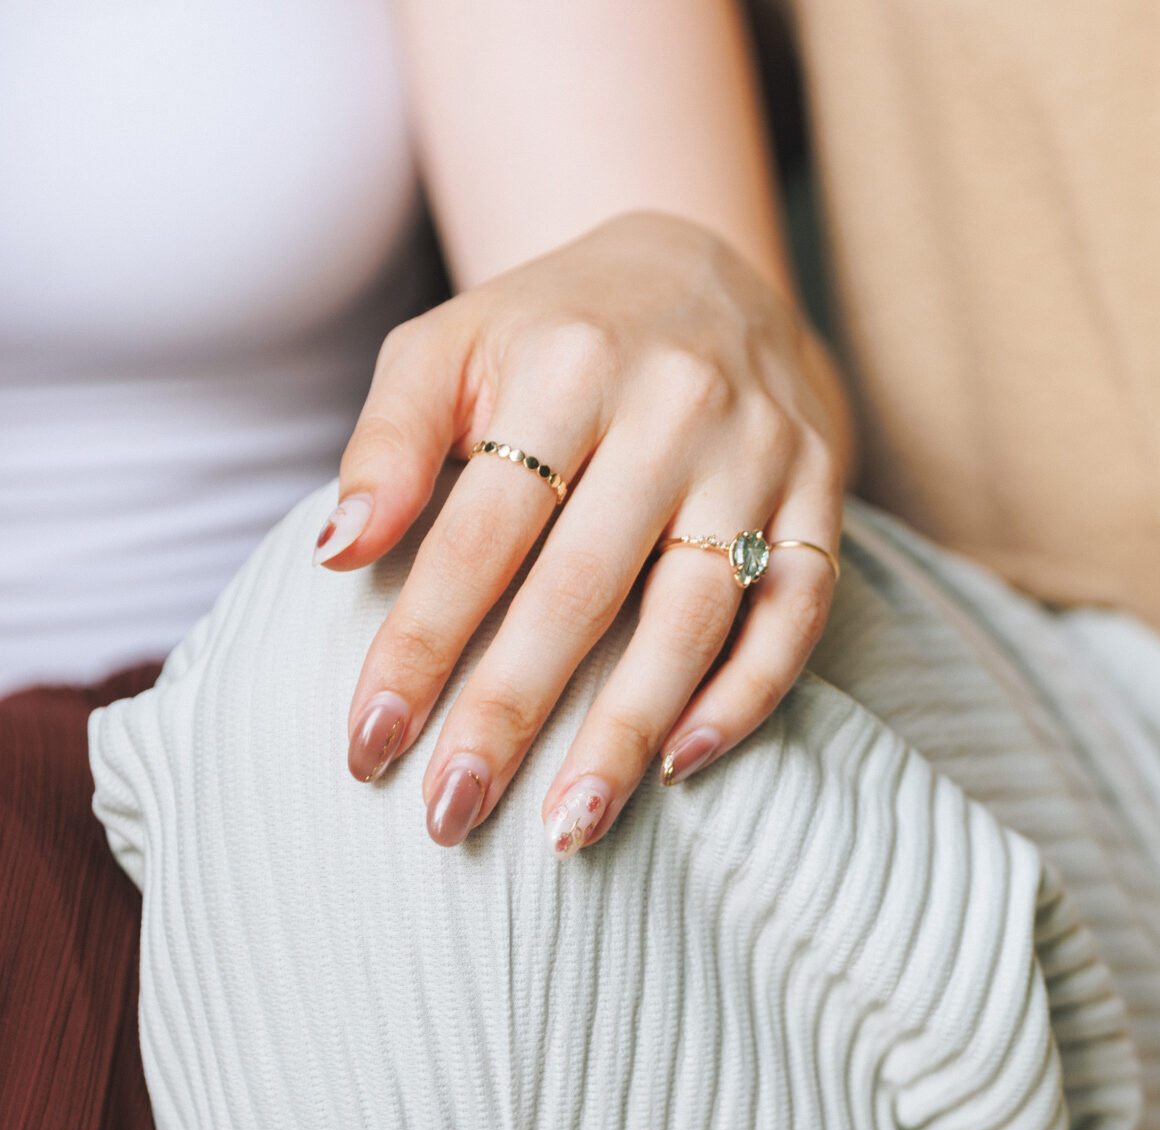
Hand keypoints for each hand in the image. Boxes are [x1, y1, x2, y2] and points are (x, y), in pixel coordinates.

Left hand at [317, 210, 849, 850]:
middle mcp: (673, 406)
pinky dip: (745, 695)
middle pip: (580, 587)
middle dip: (509, 710)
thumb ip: (388, 442)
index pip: (481, 530)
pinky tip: (681, 763)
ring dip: (627, 731)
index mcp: (567, 362)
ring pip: (693, 614)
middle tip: (451, 813)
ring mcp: (758, 454)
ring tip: (567, 826)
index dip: (420, 642)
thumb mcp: (447, 346)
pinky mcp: (820, 496)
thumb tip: (339, 554)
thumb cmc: (552, 333)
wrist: (706, 272)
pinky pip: (794, 614)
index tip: (367, 742)